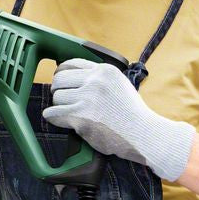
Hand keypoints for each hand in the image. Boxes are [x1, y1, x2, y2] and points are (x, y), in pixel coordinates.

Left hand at [42, 58, 195, 181]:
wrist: (145, 135)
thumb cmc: (133, 115)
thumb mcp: (120, 85)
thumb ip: (99, 79)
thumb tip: (73, 77)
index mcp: (104, 70)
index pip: (70, 64)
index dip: (61, 74)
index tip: (61, 83)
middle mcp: (95, 81)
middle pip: (59, 80)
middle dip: (59, 91)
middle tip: (62, 100)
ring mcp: (87, 98)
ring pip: (56, 97)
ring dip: (59, 106)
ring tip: (68, 113)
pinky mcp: (81, 116)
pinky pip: (53, 113)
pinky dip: (52, 117)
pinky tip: (58, 120)